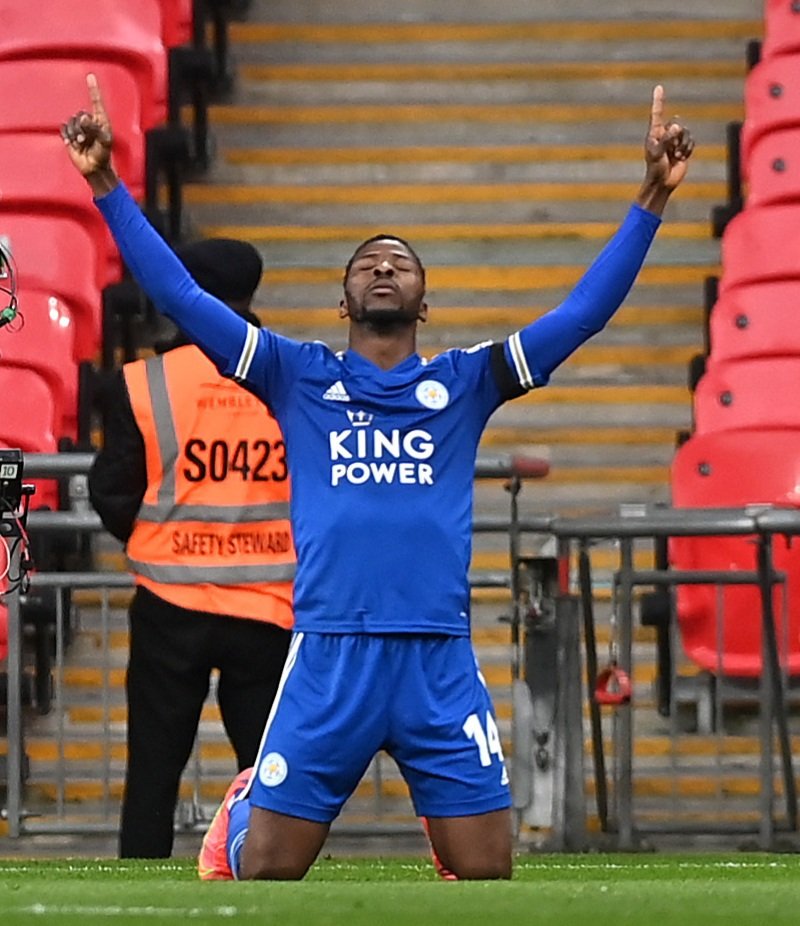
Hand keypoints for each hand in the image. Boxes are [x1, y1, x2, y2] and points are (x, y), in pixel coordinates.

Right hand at [60, 74, 117, 191]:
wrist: (94, 168)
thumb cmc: (103, 155)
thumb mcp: (104, 141)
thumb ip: (95, 129)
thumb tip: (83, 118)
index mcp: (101, 120)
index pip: (96, 101)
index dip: (93, 89)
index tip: (90, 76)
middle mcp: (89, 121)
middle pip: (80, 115)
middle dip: (83, 129)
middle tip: (90, 141)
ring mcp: (79, 127)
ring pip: (71, 122)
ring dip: (76, 135)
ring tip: (83, 145)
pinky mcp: (69, 134)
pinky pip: (64, 129)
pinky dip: (68, 137)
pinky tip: (75, 144)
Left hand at [637, 85, 693, 214]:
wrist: (663, 183)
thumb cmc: (655, 169)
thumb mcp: (658, 154)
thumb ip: (666, 139)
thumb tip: (677, 126)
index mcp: (654, 134)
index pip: (657, 114)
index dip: (659, 101)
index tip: (659, 87)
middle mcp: (665, 134)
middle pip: (676, 124)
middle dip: (677, 136)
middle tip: (671, 151)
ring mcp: (674, 141)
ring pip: (685, 132)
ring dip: (682, 145)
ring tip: (675, 156)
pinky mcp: (683, 148)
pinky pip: (691, 141)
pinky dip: (688, 149)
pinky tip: (681, 158)